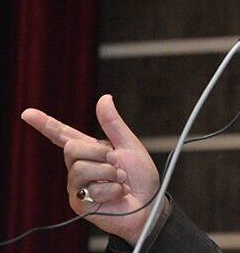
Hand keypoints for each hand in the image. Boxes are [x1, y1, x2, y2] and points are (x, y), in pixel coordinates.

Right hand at [21, 94, 160, 244]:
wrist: (150, 204)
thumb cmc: (140, 178)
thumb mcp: (129, 146)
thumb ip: (113, 124)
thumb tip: (104, 98)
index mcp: (90, 150)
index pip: (62, 134)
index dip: (44, 123)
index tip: (27, 113)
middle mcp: (79, 167)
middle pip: (71, 147)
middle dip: (99, 152)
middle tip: (116, 162)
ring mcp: (77, 186)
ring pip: (80, 169)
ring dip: (109, 173)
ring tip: (120, 179)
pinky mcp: (80, 203)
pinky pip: (91, 189)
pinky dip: (113, 190)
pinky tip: (119, 194)